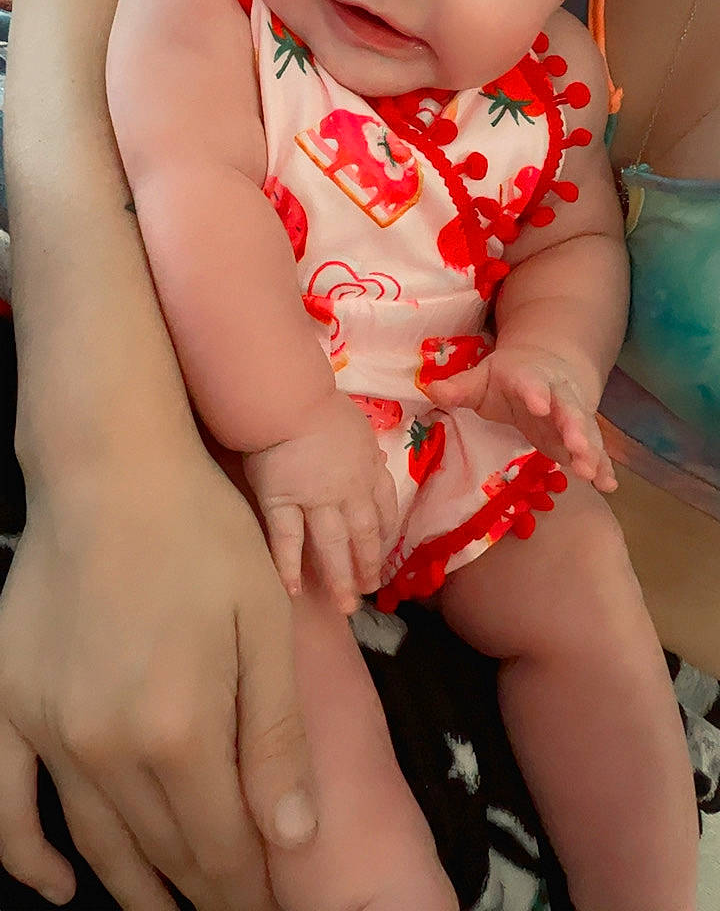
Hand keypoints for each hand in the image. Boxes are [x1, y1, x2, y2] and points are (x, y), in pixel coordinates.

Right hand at [0, 440, 316, 910]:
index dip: (249, 885)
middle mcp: (104, 744)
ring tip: (172, 910)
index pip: (220, 843)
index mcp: (179, 727)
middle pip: (163, 849)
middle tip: (238, 904)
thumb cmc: (202, 533)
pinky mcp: (7, 701)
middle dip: (207, 887)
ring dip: (136, 886)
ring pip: (96, 839)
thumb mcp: (265, 624)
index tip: (272, 904)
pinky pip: (4, 803)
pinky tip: (58, 885)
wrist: (109, 466)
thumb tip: (292, 836)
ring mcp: (46, 727)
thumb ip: (276, 735)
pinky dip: (27, 856)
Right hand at [244, 390, 398, 615]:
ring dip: (339, 578)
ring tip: (345, 606)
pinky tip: (293, 591)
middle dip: (367, 565)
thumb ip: (362, 448)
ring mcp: (314, 500)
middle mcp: (347, 491)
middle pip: (362, 535)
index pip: (382, 507)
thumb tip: (371, 459)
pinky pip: (287, 540)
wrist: (290, 401)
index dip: (383, 535)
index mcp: (367, 468)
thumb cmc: (319, 403)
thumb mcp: (356, 424)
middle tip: (368, 591)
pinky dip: (289, 566)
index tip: (383, 554)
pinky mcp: (282, 502)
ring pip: (331, 545)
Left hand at [427, 345, 616, 492]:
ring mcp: (573, 415)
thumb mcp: (483, 377)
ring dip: (590, 451)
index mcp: (527, 377)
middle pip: (567, 409)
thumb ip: (460, 387)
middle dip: (573, 426)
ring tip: (593, 472)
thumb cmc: (508, 379)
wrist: (550, 366)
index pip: (530, 383)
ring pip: (586, 431)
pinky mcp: (582, 435)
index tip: (539, 403)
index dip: (534, 392)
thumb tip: (429, 389)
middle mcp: (557, 395)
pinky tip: (609, 486)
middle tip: (577, 445)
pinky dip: (604, 467)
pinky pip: (595, 450)